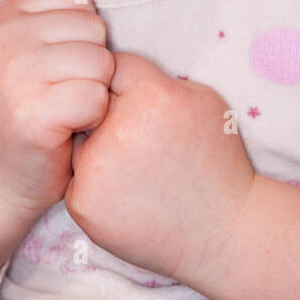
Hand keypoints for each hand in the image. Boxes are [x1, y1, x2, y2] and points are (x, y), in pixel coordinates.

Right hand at [0, 0, 113, 219]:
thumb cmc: (24, 106)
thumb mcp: (28, 48)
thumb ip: (57, 18)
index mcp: (3, 15)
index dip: (82, 33)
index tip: (56, 63)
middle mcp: (3, 39)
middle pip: (95, 28)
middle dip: (92, 62)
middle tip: (61, 91)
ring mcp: (15, 75)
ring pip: (101, 62)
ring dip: (95, 91)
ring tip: (64, 108)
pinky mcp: (33, 114)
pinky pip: (97, 98)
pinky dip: (93, 117)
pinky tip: (67, 128)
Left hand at [64, 52, 255, 288]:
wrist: (224, 234)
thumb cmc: (217, 164)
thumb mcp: (202, 102)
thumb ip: (156, 78)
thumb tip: (115, 64)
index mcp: (152, 97)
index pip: (111, 66)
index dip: (124, 84)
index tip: (137, 103)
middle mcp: (118, 130)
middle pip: (88, 103)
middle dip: (105, 116)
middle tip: (137, 144)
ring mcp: (96, 170)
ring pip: (77, 142)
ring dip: (95, 150)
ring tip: (134, 173)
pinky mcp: (83, 203)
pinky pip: (75, 178)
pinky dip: (93, 185)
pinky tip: (125, 197)